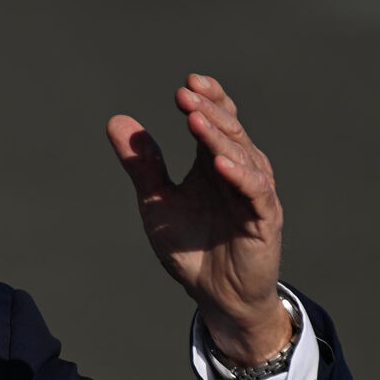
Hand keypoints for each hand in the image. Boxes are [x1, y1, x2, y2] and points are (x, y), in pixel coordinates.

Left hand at [106, 74, 290, 365]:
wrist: (215, 296)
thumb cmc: (191, 248)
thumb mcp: (156, 203)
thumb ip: (141, 165)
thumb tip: (116, 120)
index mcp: (214, 165)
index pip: (218, 121)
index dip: (208, 99)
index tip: (187, 83)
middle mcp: (239, 173)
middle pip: (230, 132)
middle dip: (209, 111)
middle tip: (185, 94)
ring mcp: (254, 195)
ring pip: (243, 157)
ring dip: (219, 138)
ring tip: (195, 119)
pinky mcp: (264, 221)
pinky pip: (255, 193)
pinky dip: (239, 177)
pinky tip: (218, 163)